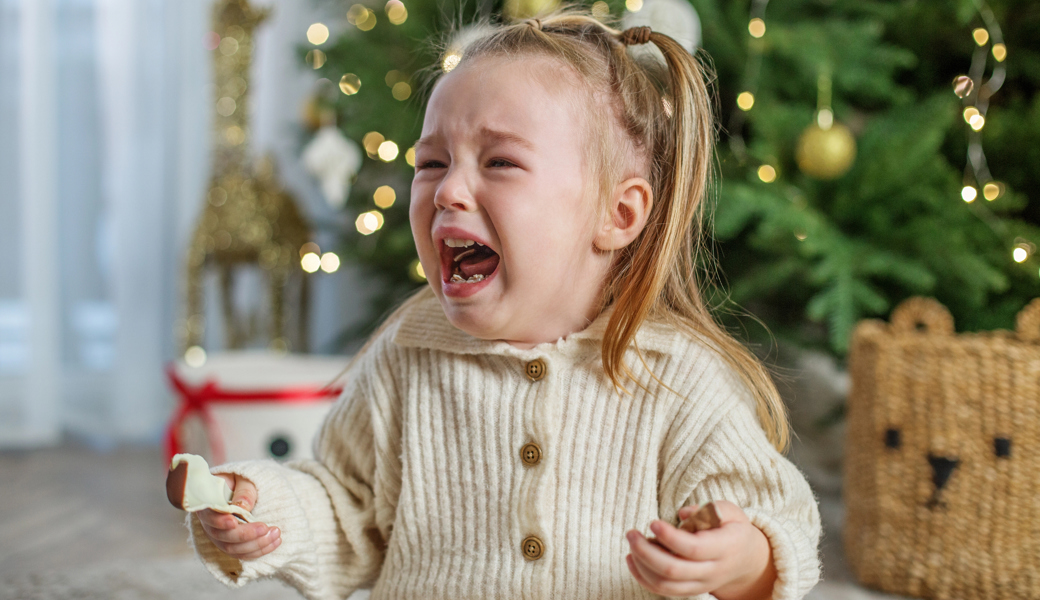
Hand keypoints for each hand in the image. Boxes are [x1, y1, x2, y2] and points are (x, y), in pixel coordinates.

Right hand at [197, 473, 280, 559]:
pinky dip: (260, 550)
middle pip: (223, 536)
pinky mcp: (231, 544)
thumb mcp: (243, 479)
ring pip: (233, 549)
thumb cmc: (240, 480)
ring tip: (276, 534)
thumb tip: (244, 507)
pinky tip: (275, 542)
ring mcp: (219, 536)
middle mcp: (210, 524)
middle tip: (265, 528)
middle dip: (246, 535)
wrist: (239, 487)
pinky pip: (243, 553)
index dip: (219, 521)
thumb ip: (244, 491)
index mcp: (208, 505)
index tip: (233, 522)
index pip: (209, 516)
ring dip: (256, 544)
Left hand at [625, 500, 775, 599]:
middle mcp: (712, 571)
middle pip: (674, 570)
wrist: (746, 560)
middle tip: (631, 533)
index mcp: (724, 549)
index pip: (694, 549)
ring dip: (642, 565)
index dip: (670, 537)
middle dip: (646, 552)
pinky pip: (662, 591)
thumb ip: (710, 509)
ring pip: (665, 584)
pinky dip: (642, 577)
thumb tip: (683, 514)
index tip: (653, 522)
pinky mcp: (689, 590)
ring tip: (632, 542)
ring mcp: (700, 584)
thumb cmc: (733, 529)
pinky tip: (631, 559)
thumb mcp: (731, 512)